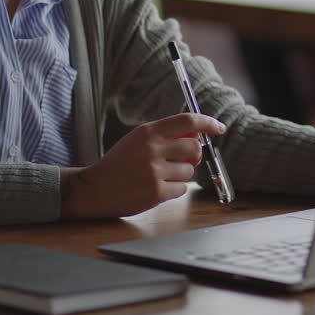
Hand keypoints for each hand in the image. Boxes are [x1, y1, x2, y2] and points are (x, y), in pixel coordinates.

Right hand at [60, 113, 225, 217]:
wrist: (95, 188)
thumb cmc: (120, 163)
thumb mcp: (138, 140)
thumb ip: (165, 136)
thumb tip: (198, 136)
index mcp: (148, 132)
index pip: (187, 121)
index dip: (208, 123)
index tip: (219, 127)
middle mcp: (152, 149)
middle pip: (195, 148)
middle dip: (195, 155)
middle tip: (185, 160)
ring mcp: (154, 172)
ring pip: (190, 172)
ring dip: (182, 175)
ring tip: (161, 176)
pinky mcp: (155, 193)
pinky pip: (181, 189)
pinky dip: (174, 189)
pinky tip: (156, 188)